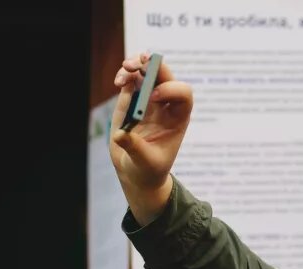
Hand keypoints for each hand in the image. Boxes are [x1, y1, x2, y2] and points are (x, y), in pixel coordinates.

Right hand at [110, 53, 193, 223]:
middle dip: (154, 67)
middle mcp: (166, 106)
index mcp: (178, 119)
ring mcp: (149, 100)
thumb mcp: (144, 162)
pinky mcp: (132, 99)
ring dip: (137, 65)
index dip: (171, 90)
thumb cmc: (148, 169)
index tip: (154, 97)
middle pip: (166, 77)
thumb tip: (120, 135)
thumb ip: (135, 148)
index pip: (183, 96)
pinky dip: (125, 74)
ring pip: (148, 73)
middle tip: (139, 64)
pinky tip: (118, 81)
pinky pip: (132, 79)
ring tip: (125, 68)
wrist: (137, 171)